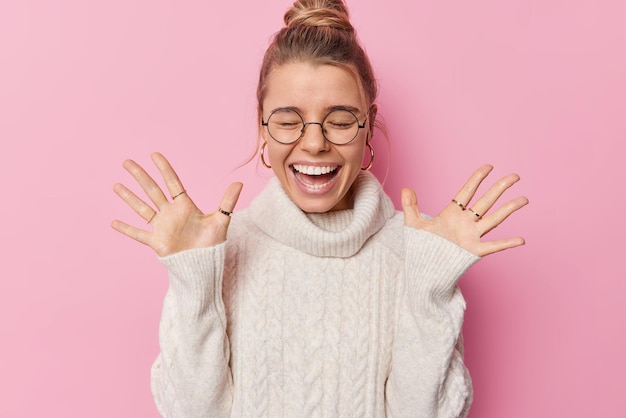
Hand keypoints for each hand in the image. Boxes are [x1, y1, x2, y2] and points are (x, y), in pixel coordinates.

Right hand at [111, 152, 242, 256]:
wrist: (204, 265)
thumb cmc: (213, 243)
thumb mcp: (221, 220)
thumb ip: (228, 202)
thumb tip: (240, 182)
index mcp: (185, 206)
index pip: (172, 183)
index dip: (164, 169)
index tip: (154, 155)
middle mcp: (170, 213)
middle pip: (153, 191)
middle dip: (140, 176)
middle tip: (127, 162)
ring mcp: (162, 227)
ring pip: (142, 208)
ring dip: (129, 197)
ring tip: (116, 185)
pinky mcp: (157, 242)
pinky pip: (139, 234)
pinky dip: (127, 229)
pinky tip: (113, 222)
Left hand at [401, 164, 527, 256]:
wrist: (423, 268)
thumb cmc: (421, 247)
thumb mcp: (413, 225)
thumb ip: (411, 206)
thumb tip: (405, 188)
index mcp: (452, 213)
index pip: (467, 191)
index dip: (477, 178)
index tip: (488, 166)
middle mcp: (466, 222)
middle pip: (486, 201)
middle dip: (500, 188)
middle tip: (515, 176)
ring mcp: (472, 236)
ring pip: (494, 219)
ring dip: (509, 209)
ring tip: (524, 199)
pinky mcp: (474, 251)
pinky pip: (493, 246)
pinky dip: (507, 243)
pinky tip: (521, 240)